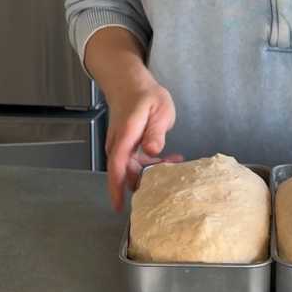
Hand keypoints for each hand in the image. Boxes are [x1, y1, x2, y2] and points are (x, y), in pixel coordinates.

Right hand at [104, 79, 181, 211]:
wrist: (130, 85)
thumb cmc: (146, 96)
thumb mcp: (158, 111)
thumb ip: (155, 132)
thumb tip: (152, 151)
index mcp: (125, 136)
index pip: (117, 166)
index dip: (117, 188)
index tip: (119, 206)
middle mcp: (118, 144)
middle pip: (125, 172)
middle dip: (144, 182)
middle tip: (167, 183)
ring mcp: (121, 145)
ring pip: (133, 167)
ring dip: (151, 171)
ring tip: (174, 165)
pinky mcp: (126, 145)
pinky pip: (136, 160)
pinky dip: (152, 164)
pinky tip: (170, 159)